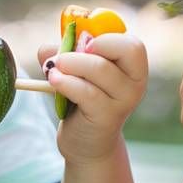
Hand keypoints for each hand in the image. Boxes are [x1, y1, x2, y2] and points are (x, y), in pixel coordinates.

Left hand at [37, 33, 147, 164]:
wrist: (87, 143)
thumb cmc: (83, 101)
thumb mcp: (76, 72)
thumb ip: (64, 54)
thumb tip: (47, 50)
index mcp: (133, 69)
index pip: (132, 45)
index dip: (107, 40)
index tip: (83, 45)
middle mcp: (135, 84)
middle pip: (121, 51)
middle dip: (87, 48)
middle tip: (63, 58)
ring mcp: (123, 101)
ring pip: (100, 68)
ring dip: (70, 64)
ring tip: (53, 70)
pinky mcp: (107, 117)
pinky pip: (86, 91)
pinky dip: (65, 82)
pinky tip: (54, 81)